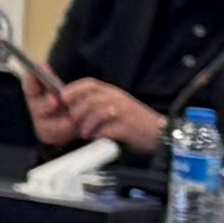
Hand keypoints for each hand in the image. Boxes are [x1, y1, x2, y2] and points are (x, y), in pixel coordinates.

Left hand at [35, 75, 163, 157]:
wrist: (159, 134)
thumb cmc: (135, 122)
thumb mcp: (117, 106)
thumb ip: (98, 104)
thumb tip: (73, 108)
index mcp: (114, 92)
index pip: (90, 84)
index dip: (74, 90)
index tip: (63, 98)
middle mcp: (118, 99)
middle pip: (90, 100)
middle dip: (79, 113)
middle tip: (77, 124)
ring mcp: (124, 112)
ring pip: (96, 114)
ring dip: (88, 126)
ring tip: (87, 134)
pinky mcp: (127, 127)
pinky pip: (106, 130)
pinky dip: (99, 136)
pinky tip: (100, 139)